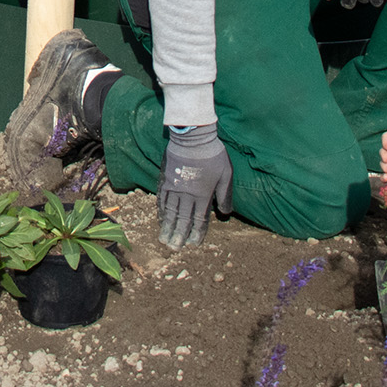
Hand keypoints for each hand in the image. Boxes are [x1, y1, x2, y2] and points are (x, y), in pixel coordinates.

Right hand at [156, 123, 233, 246]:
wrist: (193, 137)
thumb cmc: (213, 155)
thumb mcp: (226, 175)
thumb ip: (225, 195)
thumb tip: (226, 214)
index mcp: (202, 195)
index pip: (199, 219)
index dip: (196, 233)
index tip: (193, 244)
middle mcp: (186, 195)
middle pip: (182, 219)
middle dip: (178, 235)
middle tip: (174, 248)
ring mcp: (173, 187)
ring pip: (169, 211)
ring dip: (167, 226)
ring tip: (163, 239)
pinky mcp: (164, 179)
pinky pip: (161, 198)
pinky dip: (160, 210)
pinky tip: (159, 217)